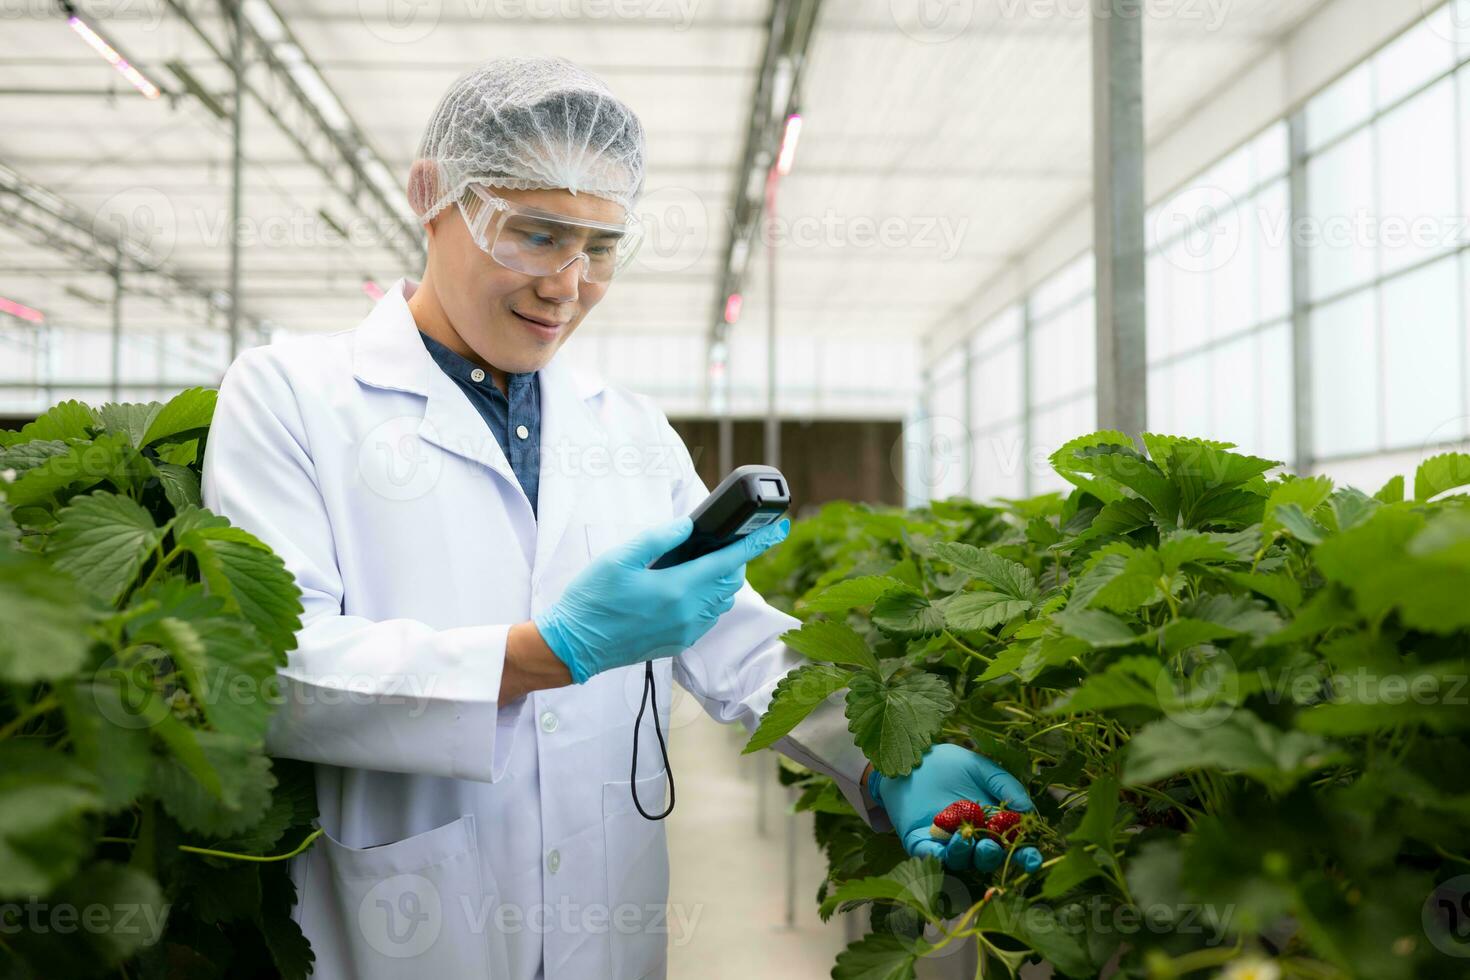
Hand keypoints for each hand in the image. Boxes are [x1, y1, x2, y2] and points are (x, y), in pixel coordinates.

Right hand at [532, 515, 789, 683]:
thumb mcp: (620, 558)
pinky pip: (706, 618)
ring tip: (702, 563)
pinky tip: (686, 589)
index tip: (777, 528)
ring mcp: (685, 632)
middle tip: (724, 541)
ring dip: (721, 580)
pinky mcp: (677, 643)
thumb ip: (658, 539)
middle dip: (734, 559)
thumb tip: (688, 526)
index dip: (756, 543)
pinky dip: (707, 600)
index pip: (729, 561)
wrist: (574, 646)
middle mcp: (689, 614)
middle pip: (730, 581)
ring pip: (721, 602)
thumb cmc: (592, 600)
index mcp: (678, 589)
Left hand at [868, 744, 1043, 874]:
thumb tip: (1028, 809)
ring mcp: (947, 843)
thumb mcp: (982, 769)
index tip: (1033, 860)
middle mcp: (973, 839)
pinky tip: (941, 849)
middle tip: (991, 845)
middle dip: (991, 856)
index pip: (1013, 846)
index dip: (1025, 856)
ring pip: (960, 859)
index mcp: (992, 825)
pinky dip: (936, 855)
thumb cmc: (952, 764)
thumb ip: (1005, 785)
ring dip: (965, 854)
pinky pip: (929, 854)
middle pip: (987, 857)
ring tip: (964, 839)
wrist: (915, 758)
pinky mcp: (921, 842)